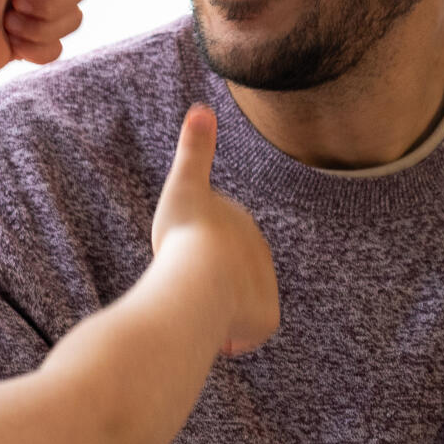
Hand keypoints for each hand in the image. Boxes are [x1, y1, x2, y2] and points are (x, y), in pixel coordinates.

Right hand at [150, 107, 278, 353]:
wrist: (200, 279)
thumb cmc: (185, 233)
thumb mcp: (185, 184)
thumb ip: (195, 149)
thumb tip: (203, 106)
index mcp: (244, 225)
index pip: (218, 239)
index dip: (194, 248)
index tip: (177, 252)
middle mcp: (262, 257)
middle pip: (227, 273)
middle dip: (206, 279)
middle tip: (179, 281)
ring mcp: (266, 290)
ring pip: (233, 304)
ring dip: (216, 310)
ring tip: (190, 308)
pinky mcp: (265, 322)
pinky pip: (243, 333)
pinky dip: (227, 337)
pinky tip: (208, 335)